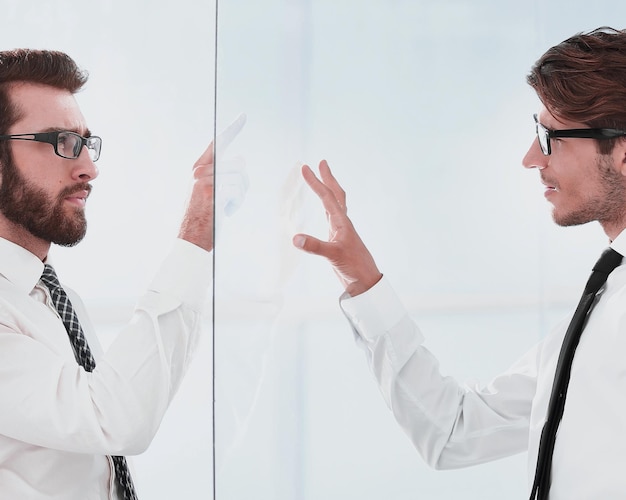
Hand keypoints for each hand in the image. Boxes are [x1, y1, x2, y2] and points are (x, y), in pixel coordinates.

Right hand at [178, 114, 246, 250]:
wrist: (190, 240)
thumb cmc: (203, 220)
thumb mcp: (209, 192)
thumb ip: (220, 175)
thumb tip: (241, 161)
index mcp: (198, 168)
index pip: (218, 143)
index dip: (232, 129)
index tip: (243, 116)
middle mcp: (199, 170)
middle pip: (239, 164)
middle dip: (242, 184)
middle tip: (231, 201)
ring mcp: (204, 179)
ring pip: (240, 178)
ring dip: (239, 196)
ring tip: (225, 208)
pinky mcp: (211, 191)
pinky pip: (237, 191)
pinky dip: (236, 204)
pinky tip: (224, 213)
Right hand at [292, 160, 381, 295]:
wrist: (365, 281)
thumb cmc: (354, 267)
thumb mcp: (333, 255)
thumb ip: (315, 247)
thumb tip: (295, 238)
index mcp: (342, 222)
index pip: (327, 197)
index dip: (316, 182)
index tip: (305, 168)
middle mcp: (342, 223)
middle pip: (336, 194)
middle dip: (328, 178)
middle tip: (321, 163)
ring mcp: (341, 231)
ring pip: (335, 204)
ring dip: (328, 190)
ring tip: (322, 180)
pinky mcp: (338, 240)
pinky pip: (332, 217)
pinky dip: (327, 208)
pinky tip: (324, 210)